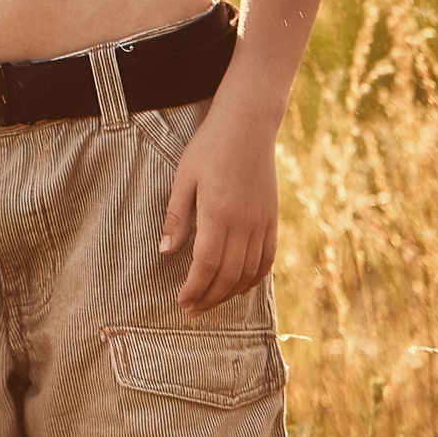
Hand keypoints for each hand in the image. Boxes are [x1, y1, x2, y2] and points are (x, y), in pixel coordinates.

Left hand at [158, 105, 279, 313]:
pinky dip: (254, 278)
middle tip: (191, 310)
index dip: (194, 288)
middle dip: (209, 297)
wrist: (248, 126)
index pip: (207, 264)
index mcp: (219, 213)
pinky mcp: (272, 219)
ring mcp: (262, 222)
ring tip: (210, 302)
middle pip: (228, 274)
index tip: (181, 301)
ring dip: (229, 293)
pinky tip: (240, 287)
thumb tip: (166, 252)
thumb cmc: (210, 147)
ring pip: (249, 272)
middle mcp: (245, 223)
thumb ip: (177, 216)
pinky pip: (267, 259)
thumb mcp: (184, 177)